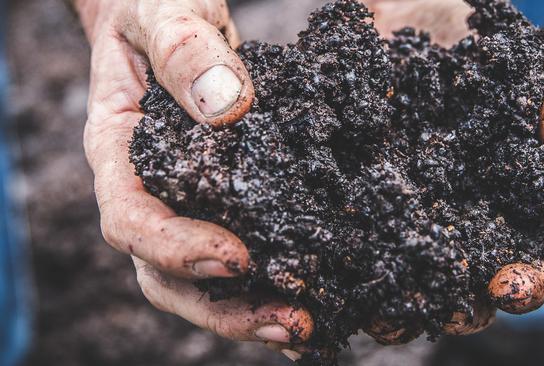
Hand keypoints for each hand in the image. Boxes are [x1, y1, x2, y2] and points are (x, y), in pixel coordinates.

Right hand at [77, 0, 312, 352]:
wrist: (171, 19)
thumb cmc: (156, 9)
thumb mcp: (163, 11)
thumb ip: (183, 49)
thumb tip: (227, 107)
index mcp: (119, 152)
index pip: (132, 220)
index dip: (177, 249)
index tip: (235, 258)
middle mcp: (151, 191)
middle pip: (166, 276)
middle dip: (222, 308)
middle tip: (288, 322)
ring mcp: (188, 202)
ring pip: (204, 281)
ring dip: (251, 311)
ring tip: (309, 329)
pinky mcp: (228, 201)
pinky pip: (242, 254)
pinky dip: (272, 284)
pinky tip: (319, 301)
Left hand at [361, 0, 543, 342]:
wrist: (406, 15)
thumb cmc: (479, 47)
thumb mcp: (533, 69)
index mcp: (498, 211)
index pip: (522, 266)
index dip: (522, 284)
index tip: (509, 286)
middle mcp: (442, 225)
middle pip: (452, 289)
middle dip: (447, 309)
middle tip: (435, 311)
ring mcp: (387, 214)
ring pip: (391, 278)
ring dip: (386, 302)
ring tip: (377, 308)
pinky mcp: (338, 196)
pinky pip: (331, 236)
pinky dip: (327, 259)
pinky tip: (321, 268)